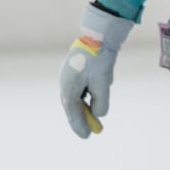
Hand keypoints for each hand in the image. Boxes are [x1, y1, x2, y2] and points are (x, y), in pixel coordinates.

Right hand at [59, 2, 133, 138]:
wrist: (98, 33)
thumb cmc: (99, 58)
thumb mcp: (102, 81)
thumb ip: (100, 100)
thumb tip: (99, 114)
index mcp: (68, 87)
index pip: (72, 111)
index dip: (79, 125)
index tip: (87, 136)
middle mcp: (67, 82)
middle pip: (74, 105)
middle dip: (83, 118)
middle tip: (93, 130)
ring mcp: (72, 74)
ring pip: (80, 95)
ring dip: (87, 105)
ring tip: (95, 115)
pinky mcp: (80, 68)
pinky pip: (85, 85)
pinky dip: (92, 91)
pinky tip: (103, 86)